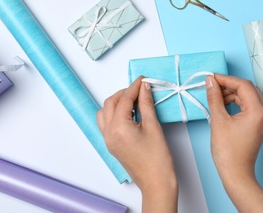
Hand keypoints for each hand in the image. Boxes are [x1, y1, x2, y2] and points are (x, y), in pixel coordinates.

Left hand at [97, 76, 177, 212]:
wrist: (156, 182)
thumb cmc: (157, 159)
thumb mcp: (153, 127)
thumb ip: (146, 104)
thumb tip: (144, 87)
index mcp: (118, 128)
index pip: (124, 99)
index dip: (135, 87)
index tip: (143, 79)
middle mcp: (108, 133)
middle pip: (111, 103)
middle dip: (124, 93)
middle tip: (140, 89)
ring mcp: (108, 140)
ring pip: (105, 112)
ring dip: (116, 103)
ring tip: (134, 100)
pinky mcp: (111, 145)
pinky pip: (106, 123)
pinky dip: (114, 113)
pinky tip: (129, 112)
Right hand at [206, 74, 262, 211]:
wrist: (235, 173)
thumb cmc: (227, 151)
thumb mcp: (218, 120)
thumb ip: (214, 98)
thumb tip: (210, 81)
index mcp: (257, 112)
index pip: (243, 85)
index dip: (226, 79)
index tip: (211, 78)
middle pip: (248, 89)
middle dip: (230, 85)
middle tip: (212, 85)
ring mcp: (262, 120)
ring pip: (248, 97)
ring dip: (232, 93)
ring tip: (215, 95)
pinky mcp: (257, 125)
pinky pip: (248, 106)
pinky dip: (235, 102)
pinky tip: (223, 104)